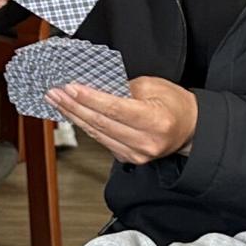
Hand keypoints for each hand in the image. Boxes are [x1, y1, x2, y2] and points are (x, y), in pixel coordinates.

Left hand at [51, 76, 199, 164]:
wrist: (190, 129)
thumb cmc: (176, 106)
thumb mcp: (155, 86)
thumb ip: (124, 87)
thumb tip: (95, 87)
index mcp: (155, 121)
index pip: (115, 109)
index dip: (89, 98)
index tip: (70, 88)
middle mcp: (145, 142)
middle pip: (101, 123)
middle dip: (74, 106)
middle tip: (55, 93)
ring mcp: (136, 154)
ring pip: (97, 133)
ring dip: (74, 116)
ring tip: (58, 102)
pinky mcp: (129, 158)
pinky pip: (101, 140)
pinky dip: (86, 126)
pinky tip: (74, 115)